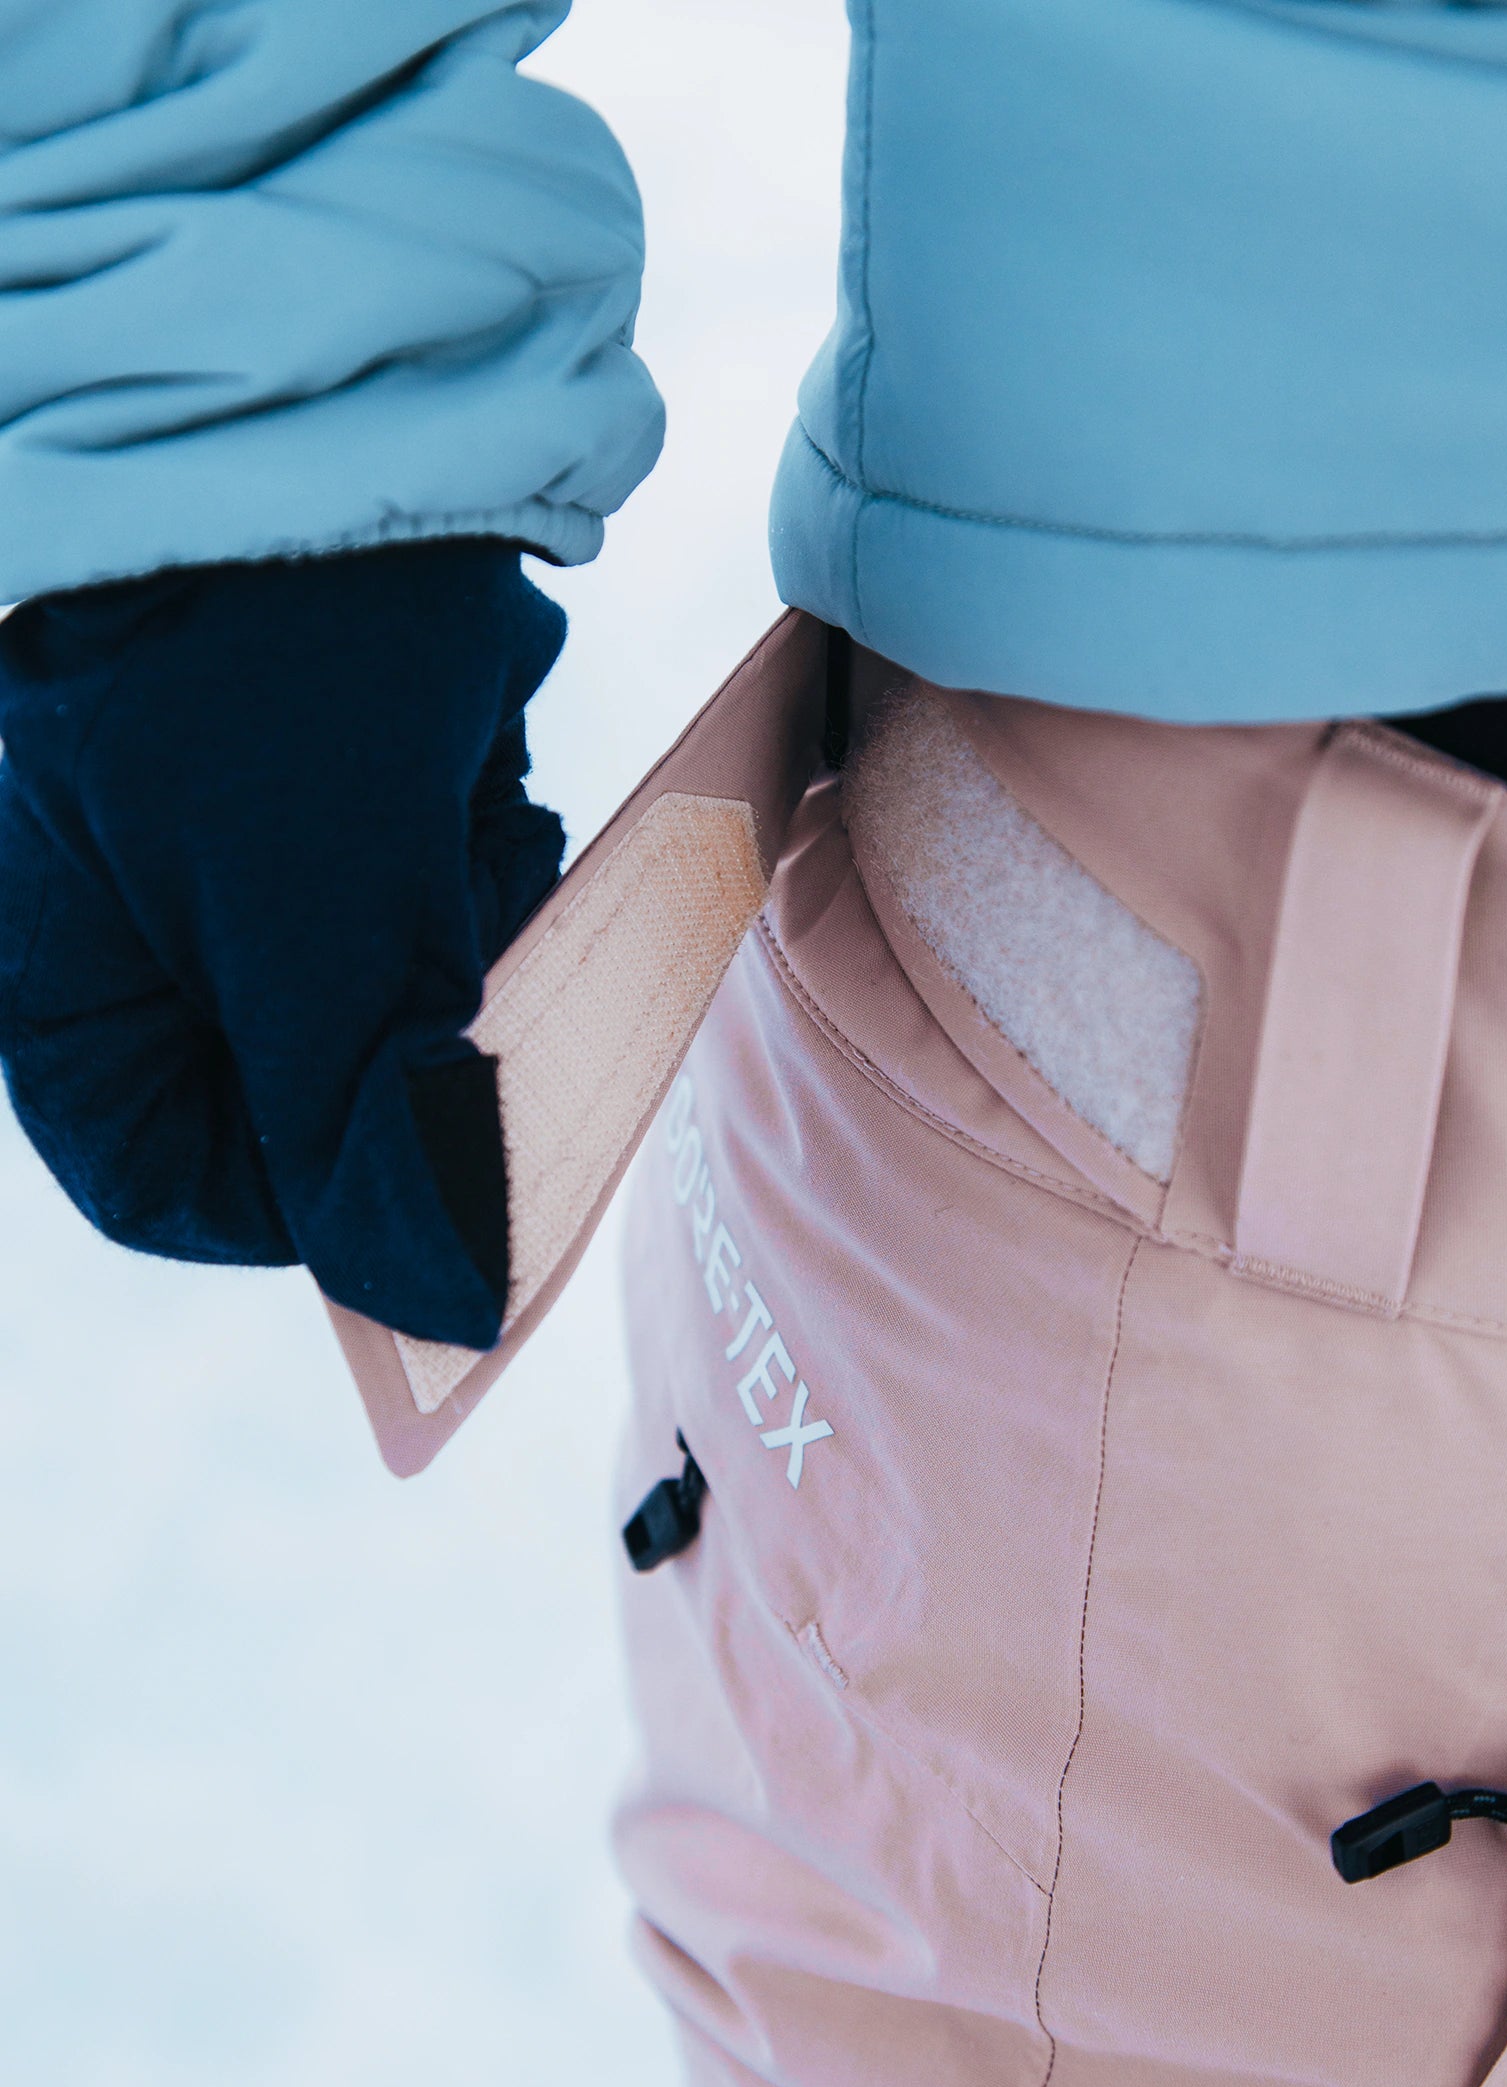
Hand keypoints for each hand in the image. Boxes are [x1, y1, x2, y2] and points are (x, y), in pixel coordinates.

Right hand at [0, 539, 566, 1349]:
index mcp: (65, 963)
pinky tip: (482, 771)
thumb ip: (364, 1115)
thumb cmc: (269, 654)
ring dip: (458, 933)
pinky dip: (477, 851)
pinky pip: (431, 883)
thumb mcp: (314, 908)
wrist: (341, 402)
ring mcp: (241, 845)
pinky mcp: (341, 781)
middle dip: (412, 1041)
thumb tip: (443, 1306)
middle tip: (471, 956)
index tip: (440, 1178)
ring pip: (385, 986)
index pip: (167, 1179)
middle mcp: (137, 917)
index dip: (308, 1211)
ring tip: (475, 823)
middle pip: (305, 1085)